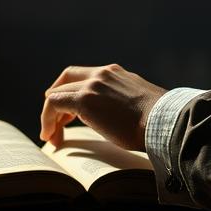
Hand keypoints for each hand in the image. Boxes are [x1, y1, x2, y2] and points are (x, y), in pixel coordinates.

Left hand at [39, 63, 167, 151]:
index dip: (73, 94)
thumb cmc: (157, 120)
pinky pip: (53, 105)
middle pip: (66, 80)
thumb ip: (124, 102)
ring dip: (50, 115)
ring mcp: (93, 84)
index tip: (71, 116)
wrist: (163, 121)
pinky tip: (50, 137)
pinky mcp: (84, 99)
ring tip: (52, 137)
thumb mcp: (139, 103)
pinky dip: (47, 120)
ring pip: (57, 93)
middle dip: (57, 102)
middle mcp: (102, 73)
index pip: (85, 77)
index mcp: (116, 73)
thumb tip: (119, 118)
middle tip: (55, 125)